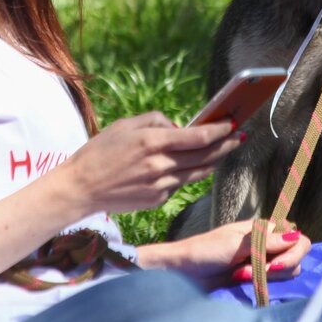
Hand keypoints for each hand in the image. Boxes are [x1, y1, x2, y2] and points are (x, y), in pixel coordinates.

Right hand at [60, 111, 243, 214]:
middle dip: (226, 145)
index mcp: (152, 142)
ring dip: (213, 161)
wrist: (81, 189)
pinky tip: (191, 166)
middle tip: (240, 137)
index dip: (220, 131)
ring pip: (197, 172)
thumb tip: (179, 127)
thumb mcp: (125, 125)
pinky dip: (187, 174)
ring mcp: (160, 186)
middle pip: (205, 156)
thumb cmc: (100, 151)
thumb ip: (156, 121)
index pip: (198, 137)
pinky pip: (179, 184)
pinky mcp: (158, 200)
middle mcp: (160, 165)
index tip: (233, 124)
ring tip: (223, 151)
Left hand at [139, 220, 311, 289]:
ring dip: (268, 275)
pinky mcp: (257, 278)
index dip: (292, 251)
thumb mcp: (235, 244)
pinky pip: (274, 282)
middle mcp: (267, 243)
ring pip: (288, 271)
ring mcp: (263, 261)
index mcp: (263, 229)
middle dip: (279, 266)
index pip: (296, 236)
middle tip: (253, 270)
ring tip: (241, 274)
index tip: (273, 262)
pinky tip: (242, 280)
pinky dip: (263, 284)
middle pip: (296, 255)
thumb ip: (266, 241)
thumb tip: (295, 236)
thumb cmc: (206, 250)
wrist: (186, 271)